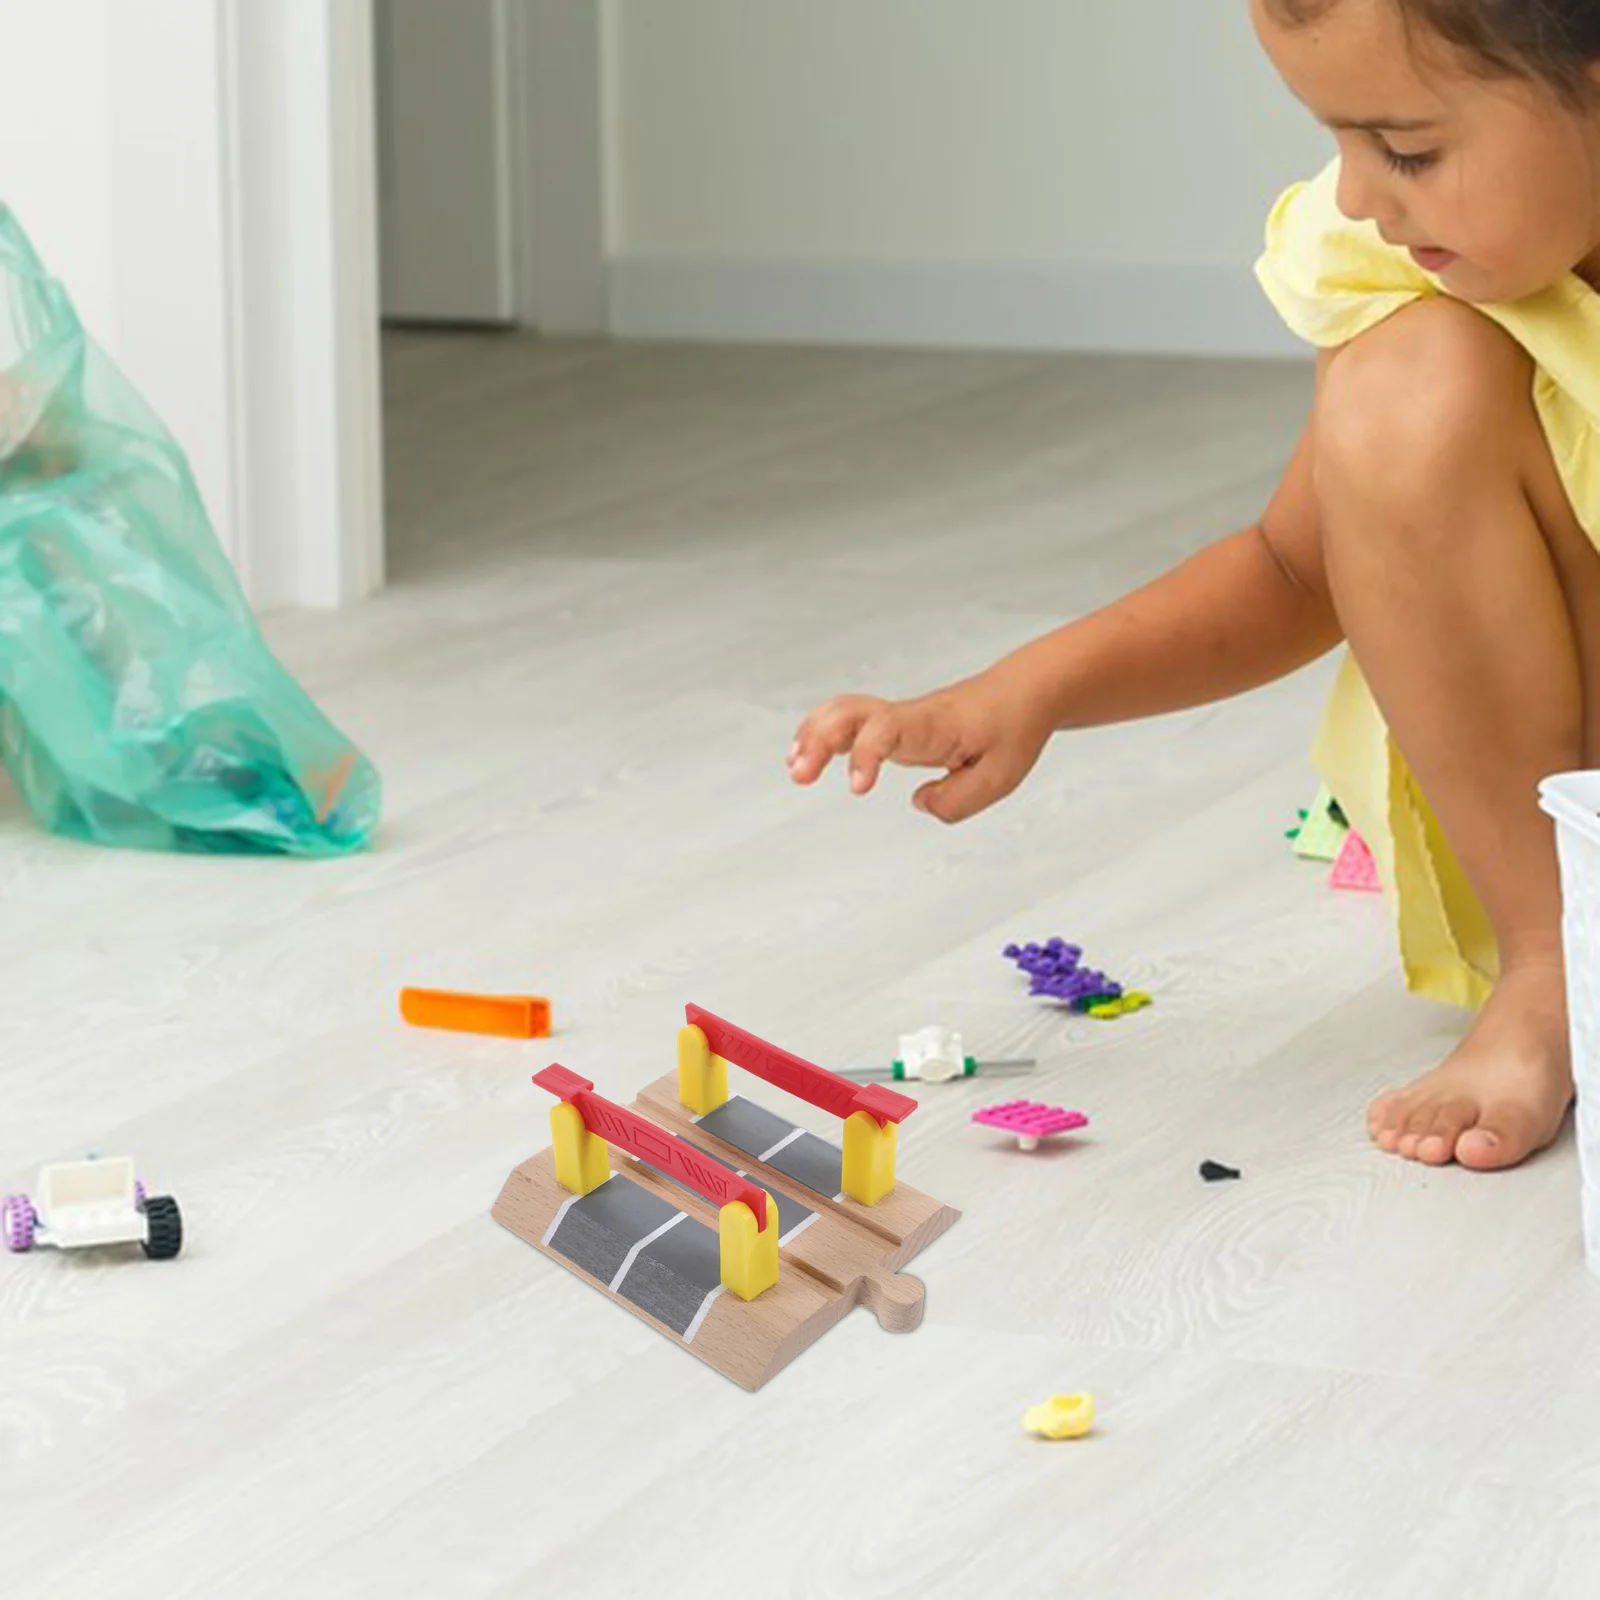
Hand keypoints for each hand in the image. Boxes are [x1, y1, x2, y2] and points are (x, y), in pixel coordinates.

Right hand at [787, 674, 1053, 823]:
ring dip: (812, 736)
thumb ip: (958, 800)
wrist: (1021, 693)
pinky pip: (848, 721)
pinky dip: (821, 735)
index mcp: (935, 725)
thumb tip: (919, 803)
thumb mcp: (1000, 776)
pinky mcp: (893, 723)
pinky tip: (804, 759)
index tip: (857, 788)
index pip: (888, 728)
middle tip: (799, 774)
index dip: (866, 754)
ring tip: (795, 769)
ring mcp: (898, 716)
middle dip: (819, 740)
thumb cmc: (1010, 730)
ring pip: (843, 711)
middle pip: (851, 712)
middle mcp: (909, 716)